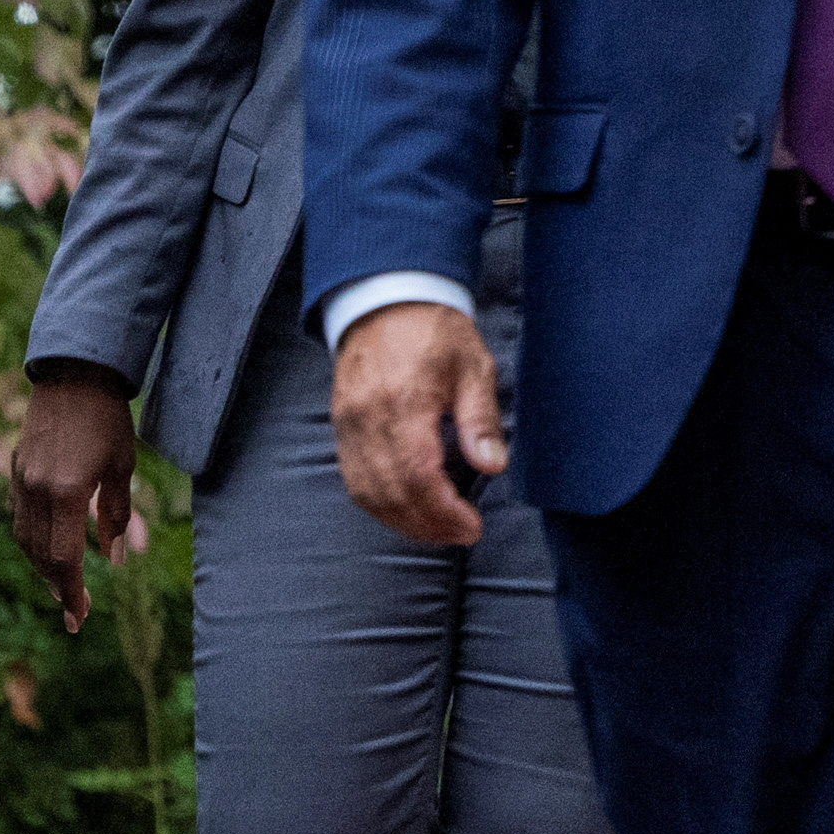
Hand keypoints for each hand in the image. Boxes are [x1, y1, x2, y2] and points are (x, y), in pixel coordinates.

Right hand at [8, 361, 141, 631]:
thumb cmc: (108, 421)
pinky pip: (20, 517)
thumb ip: (116, 516)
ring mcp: (21, 480)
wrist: (74, 376)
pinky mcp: (16, 469)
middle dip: (57, 586)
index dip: (71, 591)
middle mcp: (37, 490)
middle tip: (74, 612)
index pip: (64, 558)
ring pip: (24, 539)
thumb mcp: (121, 468)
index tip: (79, 617)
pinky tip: (48, 550)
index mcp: (67, 492)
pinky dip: (32, 541)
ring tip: (63, 587)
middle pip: (40, 555)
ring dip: (42, 567)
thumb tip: (115, 560)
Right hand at [332, 301, 505, 551]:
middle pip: (391, 493)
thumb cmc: (434, 331)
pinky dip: (379, 504)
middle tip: (461, 534)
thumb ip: (480, 419)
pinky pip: (354, 479)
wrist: (387, 300)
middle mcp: (368, 419)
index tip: (470, 526)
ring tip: (437, 530)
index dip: (444, 512)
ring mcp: (349, 425)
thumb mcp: (473, 367)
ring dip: (402, 521)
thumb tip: (492, 465)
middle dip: (428, 524)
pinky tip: (406, 511)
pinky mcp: (341, 427)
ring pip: (368, 493)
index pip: (418, 476)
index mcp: (404, 402)